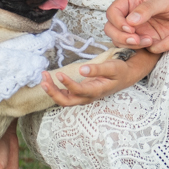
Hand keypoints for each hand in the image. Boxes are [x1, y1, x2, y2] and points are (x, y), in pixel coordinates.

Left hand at [40, 50, 155, 105]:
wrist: (124, 77)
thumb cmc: (119, 71)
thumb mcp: (112, 67)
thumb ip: (97, 69)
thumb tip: (83, 69)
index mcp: (96, 91)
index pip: (78, 91)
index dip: (67, 84)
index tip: (59, 73)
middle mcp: (88, 97)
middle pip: (66, 102)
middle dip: (53, 92)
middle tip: (44, 80)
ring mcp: (83, 97)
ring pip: (64, 100)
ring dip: (52, 90)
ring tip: (44, 77)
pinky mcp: (80, 94)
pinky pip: (65, 95)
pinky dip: (56, 89)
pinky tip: (50, 80)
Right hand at [104, 0, 168, 52]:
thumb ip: (146, 9)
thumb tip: (130, 21)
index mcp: (133, 0)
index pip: (113, 12)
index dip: (117, 22)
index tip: (129, 28)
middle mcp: (134, 16)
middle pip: (112, 30)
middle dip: (122, 38)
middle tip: (136, 39)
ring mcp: (142, 29)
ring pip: (126, 43)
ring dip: (137, 45)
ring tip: (151, 41)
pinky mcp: (153, 41)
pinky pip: (149, 50)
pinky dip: (162, 46)